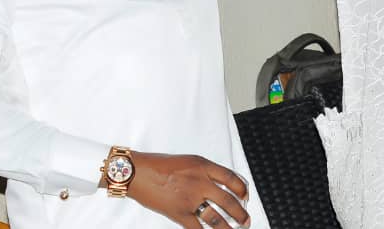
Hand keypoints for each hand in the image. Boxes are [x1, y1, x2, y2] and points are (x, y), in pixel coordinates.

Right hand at [128, 151, 249, 227]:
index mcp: (203, 166)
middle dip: (241, 213)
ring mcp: (190, 199)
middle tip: (245, 219)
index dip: (242, 189)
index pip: (231, 178)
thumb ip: (204, 171)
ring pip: (217, 219)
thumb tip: (220, 184)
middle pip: (229, 201)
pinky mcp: (179, 213)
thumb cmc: (159, 165)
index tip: (245, 195)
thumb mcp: (188, 161)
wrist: (138, 172)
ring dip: (229, 228)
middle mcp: (200, 182)